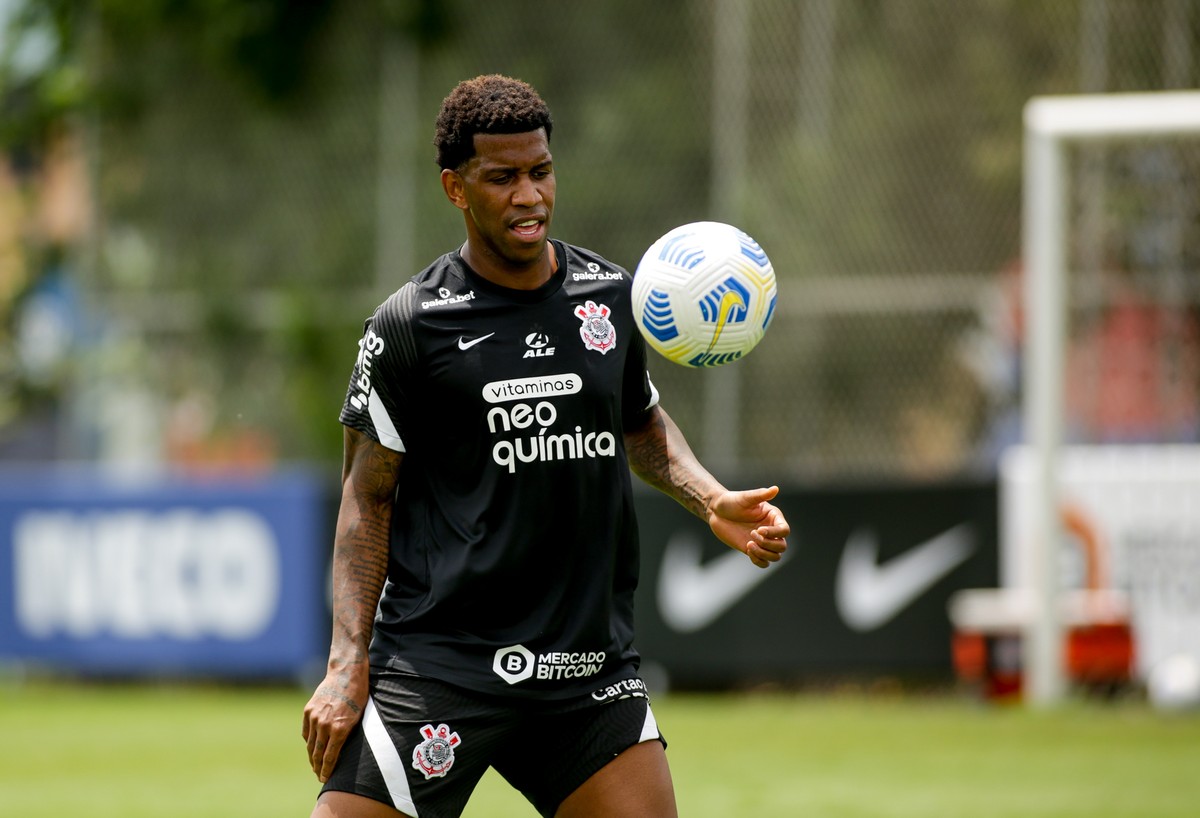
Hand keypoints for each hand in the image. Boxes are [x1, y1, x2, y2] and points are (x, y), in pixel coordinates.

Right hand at [301, 666, 369, 782]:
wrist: (346, 674)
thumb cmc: (358, 697)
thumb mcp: (359, 718)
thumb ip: (348, 735)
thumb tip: (341, 752)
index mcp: (339, 728)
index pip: (330, 757)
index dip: (327, 770)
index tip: (325, 779)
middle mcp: (324, 724)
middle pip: (317, 753)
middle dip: (318, 767)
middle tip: (319, 776)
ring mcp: (314, 717)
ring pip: (309, 744)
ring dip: (311, 756)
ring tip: (314, 765)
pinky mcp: (308, 710)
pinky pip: (306, 731)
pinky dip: (308, 740)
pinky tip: (311, 747)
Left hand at [707, 485, 789, 567]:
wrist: (716, 511)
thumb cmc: (732, 501)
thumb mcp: (746, 497)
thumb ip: (761, 495)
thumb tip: (775, 488)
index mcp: (773, 517)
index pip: (784, 530)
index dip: (774, 533)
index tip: (759, 529)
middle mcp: (770, 530)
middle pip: (782, 546)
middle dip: (768, 544)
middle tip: (751, 534)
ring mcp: (762, 542)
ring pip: (775, 556)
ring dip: (764, 554)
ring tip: (749, 544)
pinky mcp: (753, 550)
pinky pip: (764, 563)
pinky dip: (759, 561)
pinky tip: (748, 550)